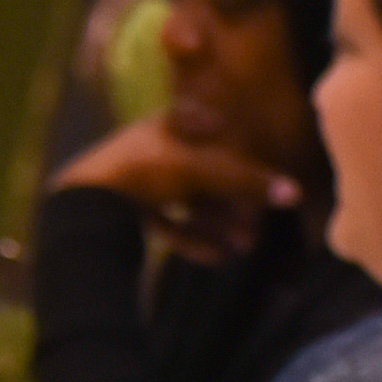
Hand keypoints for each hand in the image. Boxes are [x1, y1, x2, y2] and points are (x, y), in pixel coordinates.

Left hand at [55, 117, 292, 253]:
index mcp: (172, 123)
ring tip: (244, 247)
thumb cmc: (149, 171)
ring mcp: (137, 180)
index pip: (217, 133)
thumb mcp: (204, 171)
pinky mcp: (124, 210)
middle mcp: (155, 146)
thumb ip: (247, 181)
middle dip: (235, 203)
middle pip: (207, 173)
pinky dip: (191, 238)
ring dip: (219, 223)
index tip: (264, 172)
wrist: (85, 202)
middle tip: (258, 227)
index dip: (242, 151)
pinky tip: (215, 258)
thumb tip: (296, 193)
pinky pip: (166, 223)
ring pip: (189, 201)